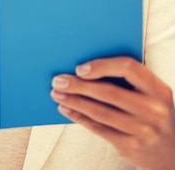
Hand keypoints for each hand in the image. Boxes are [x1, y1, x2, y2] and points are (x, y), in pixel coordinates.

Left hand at [51, 56, 174, 169]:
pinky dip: (79, 118)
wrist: (171, 152)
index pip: (129, 68)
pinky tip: (66, 109)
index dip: (102, 66)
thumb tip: (86, 66)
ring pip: (101, 112)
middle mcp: (153, 110)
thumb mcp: (152, 93)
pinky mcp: (131, 146)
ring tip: (57, 94)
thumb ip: (129, 79)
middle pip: (110, 93)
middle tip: (58, 80)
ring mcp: (143, 130)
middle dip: (80, 86)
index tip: (80, 68)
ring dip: (75, 102)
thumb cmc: (153, 111)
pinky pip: (100, 129)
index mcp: (158, 89)